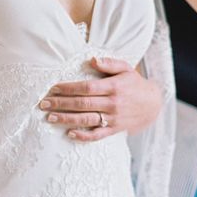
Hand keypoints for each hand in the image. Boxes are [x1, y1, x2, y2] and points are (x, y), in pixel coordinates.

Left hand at [38, 57, 162, 140]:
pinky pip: (97, 135)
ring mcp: (113, 118)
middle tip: (43, 104)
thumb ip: (109, 63)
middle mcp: (112, 104)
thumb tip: (92, 60)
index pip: (86, 88)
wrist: (153, 104)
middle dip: (61, 104)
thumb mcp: (125, 68)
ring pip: (86, 120)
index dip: (69, 88)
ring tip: (50, 118)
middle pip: (82, 104)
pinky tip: (70, 134)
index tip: (53, 88)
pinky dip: (83, 136)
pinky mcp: (114, 130)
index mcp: (113, 87)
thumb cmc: (134, 83)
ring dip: (66, 119)